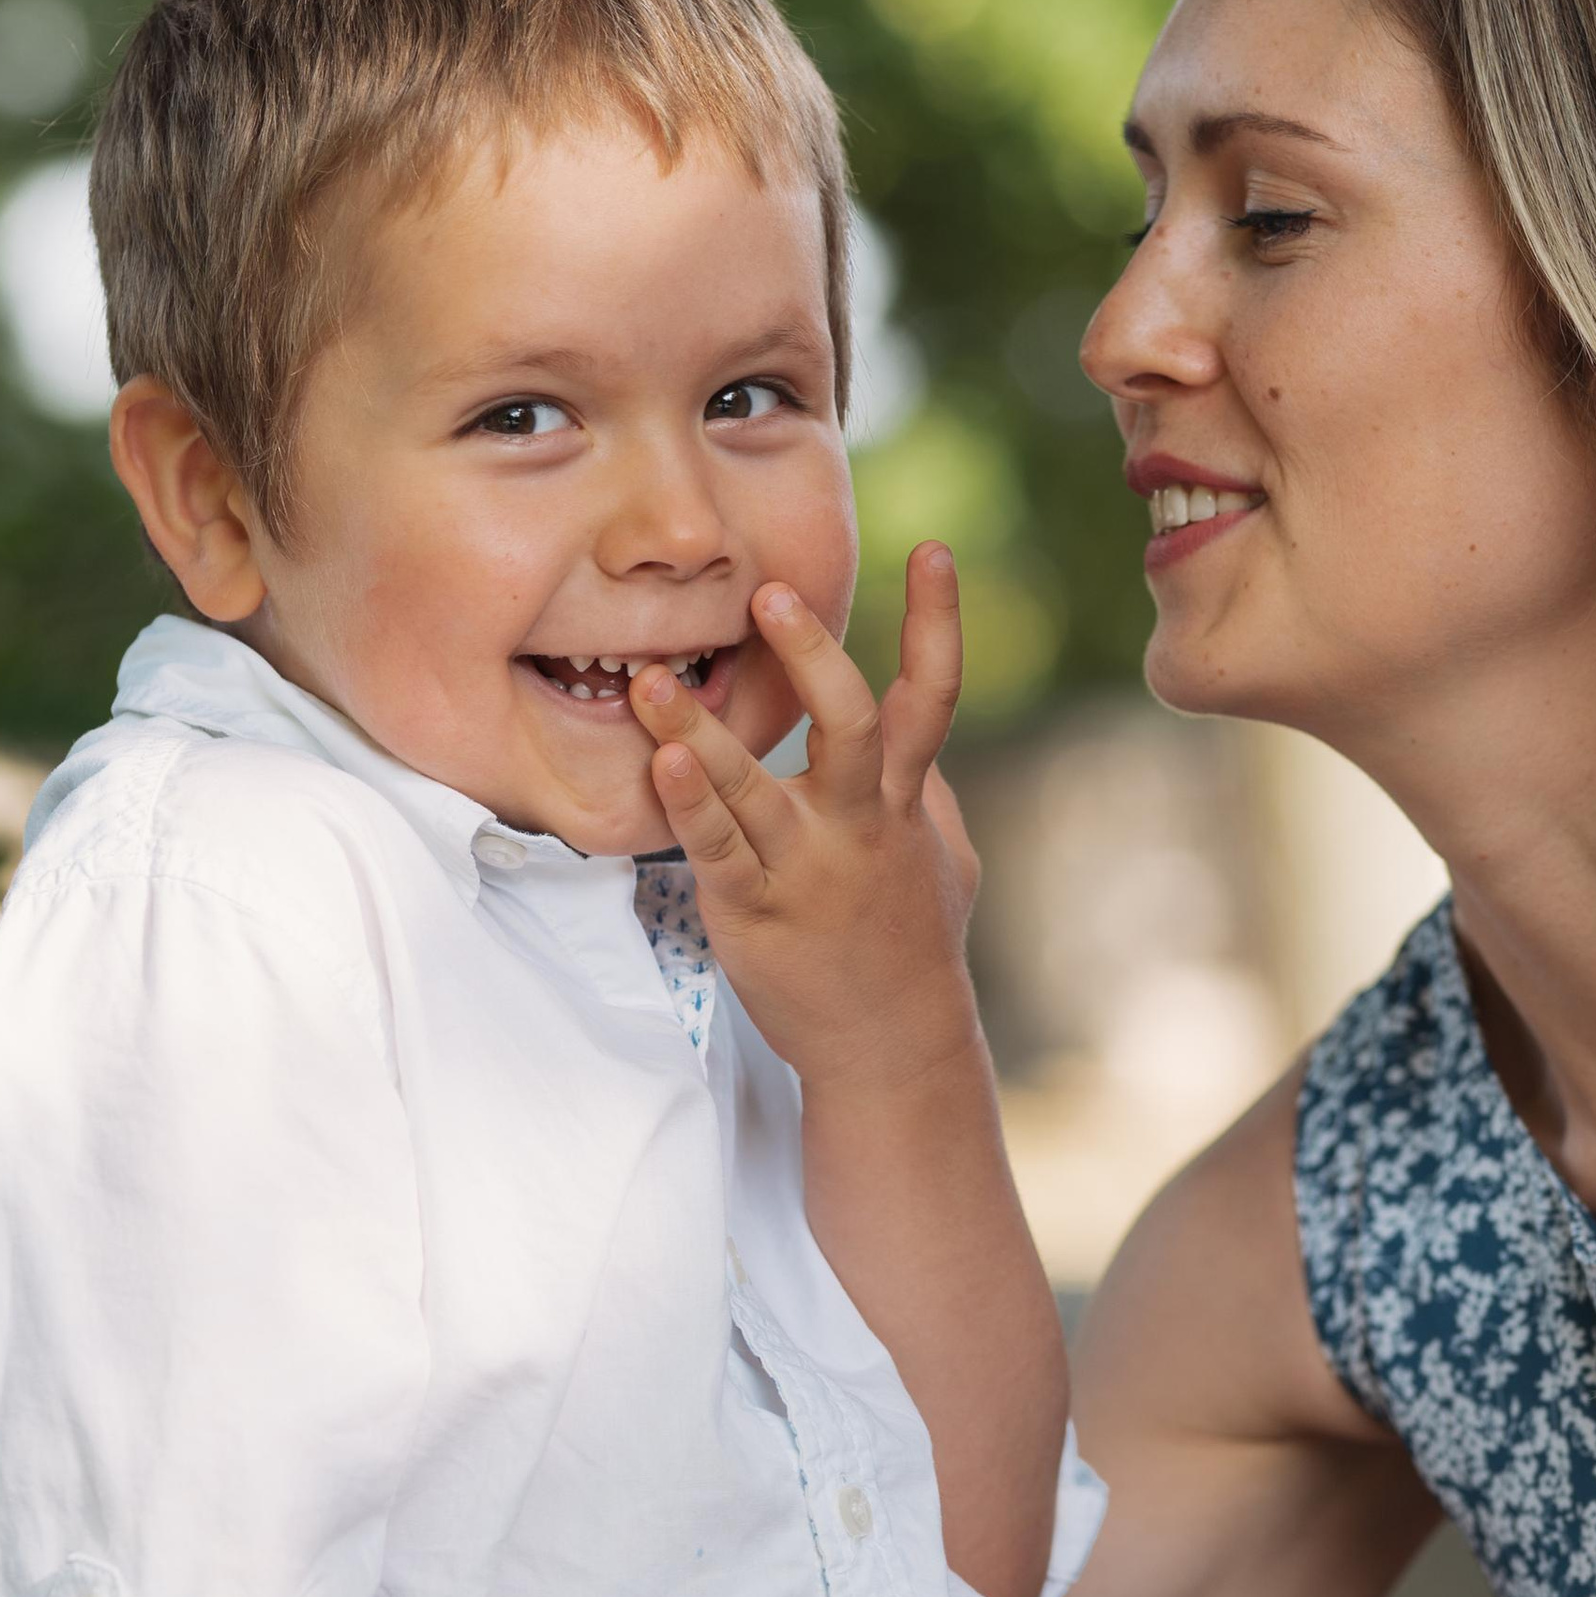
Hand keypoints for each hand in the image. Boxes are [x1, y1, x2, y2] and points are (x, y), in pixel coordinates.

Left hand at [628, 543, 978, 1097]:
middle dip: (814, 655)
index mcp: (905, 802)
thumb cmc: (915, 949)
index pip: (934, 696)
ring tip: (650, 678)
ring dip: (701, 731)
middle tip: (773, 591)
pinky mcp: (754, 912)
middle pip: (852, 724)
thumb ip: (929, 794)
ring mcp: (807, 870)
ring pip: (756, 788)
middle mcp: (859, 825)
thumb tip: (923, 746)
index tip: (933, 549)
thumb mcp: (946, 861)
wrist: (891, 1048)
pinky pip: (716, 851)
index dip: (939, 621)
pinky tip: (661, 763)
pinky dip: (689, 805)